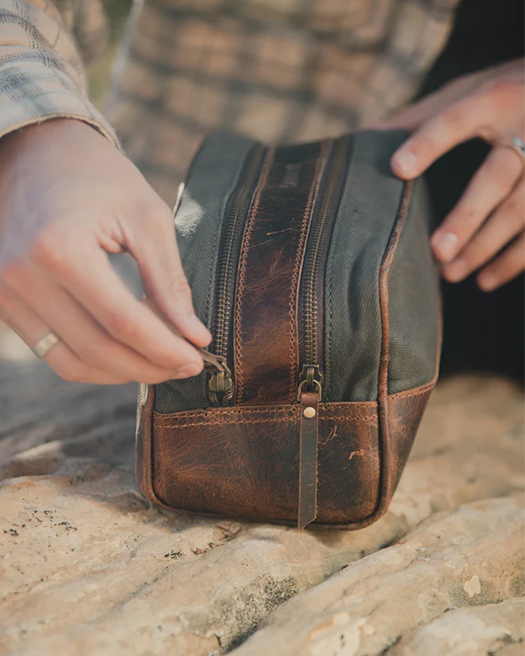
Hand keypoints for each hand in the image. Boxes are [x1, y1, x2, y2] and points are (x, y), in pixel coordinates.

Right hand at [0, 119, 210, 383]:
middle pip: (97, 350)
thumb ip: (169, 282)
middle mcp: (22, 276)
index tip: (197, 359)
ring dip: (121, 373)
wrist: (37, 151)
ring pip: (71, 363)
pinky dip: (92, 361)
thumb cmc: (99, 177)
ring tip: (160, 362)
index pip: (123, 322)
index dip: (165, 349)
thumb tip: (196, 337)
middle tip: (186, 365)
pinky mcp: (3, 300)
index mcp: (60, 248)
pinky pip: (50, 351)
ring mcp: (5, 292)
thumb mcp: (147, 219)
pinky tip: (126, 352)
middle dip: (149, 366)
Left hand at [377, 59, 523, 290]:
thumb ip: (417, 117)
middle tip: (436, 250)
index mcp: (491, 101)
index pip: (455, 120)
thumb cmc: (501, 94)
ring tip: (450, 273)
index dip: (428, 144)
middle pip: (496, 178)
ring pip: (520, 210)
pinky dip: (514, 259)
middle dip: (467, 217)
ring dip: (485, 246)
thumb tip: (361, 138)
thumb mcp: (462, 93)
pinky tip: (486, 280)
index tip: (398, 168)